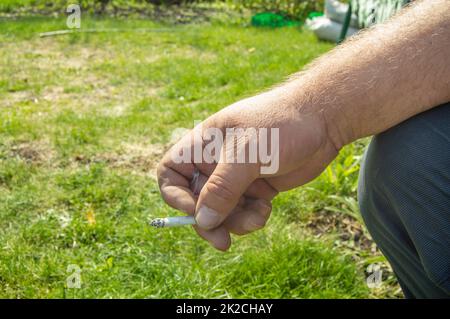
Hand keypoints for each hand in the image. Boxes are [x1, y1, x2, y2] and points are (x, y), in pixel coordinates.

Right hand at [157, 87, 338, 250]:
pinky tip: (267, 209)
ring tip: (258, 218)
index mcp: (203, 145)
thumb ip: (222, 187)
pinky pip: (243, 212)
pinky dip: (251, 218)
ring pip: (222, 212)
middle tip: (222, 241)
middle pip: (196, 200)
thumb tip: (201, 221)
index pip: (170, 172)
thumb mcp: (248, 153)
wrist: (324, 120)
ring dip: (235, 222)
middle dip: (208, 221)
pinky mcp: (256, 188)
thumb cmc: (281, 124)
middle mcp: (216, 163)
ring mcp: (237, 177)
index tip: (192, 210)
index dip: (174, 195)